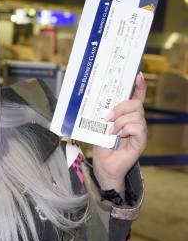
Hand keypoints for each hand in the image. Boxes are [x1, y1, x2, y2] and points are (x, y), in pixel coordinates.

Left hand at [92, 72, 147, 190]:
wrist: (104, 166)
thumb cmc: (101, 148)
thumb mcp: (100, 127)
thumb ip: (104, 116)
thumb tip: (101, 104)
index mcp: (126, 116)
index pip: (136, 97)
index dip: (139, 86)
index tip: (137, 74)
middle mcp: (135, 121)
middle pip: (136, 104)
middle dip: (121, 107)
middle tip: (107, 117)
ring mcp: (139, 131)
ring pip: (136, 114)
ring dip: (120, 121)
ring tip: (111, 131)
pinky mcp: (141, 141)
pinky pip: (138, 127)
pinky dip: (126, 129)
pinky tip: (118, 135)